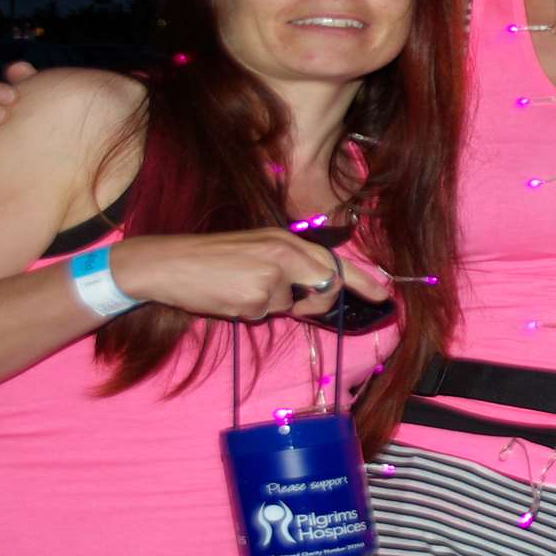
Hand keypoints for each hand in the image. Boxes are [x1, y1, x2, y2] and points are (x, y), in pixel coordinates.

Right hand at [109, 228, 374, 321]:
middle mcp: (285, 253)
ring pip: (290, 306)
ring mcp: (273, 275)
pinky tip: (228, 296)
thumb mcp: (256, 249)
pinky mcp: (256, 297)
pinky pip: (265, 315)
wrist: (169, 262)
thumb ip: (288, 265)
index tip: (385, 294)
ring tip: (240, 289)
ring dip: (269, 306)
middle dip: (317, 304)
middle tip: (289, 302)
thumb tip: (315, 290)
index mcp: (285, 239)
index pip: (335, 260)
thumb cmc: (211, 259)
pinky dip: (248, 313)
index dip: (363, 280)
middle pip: (326, 288)